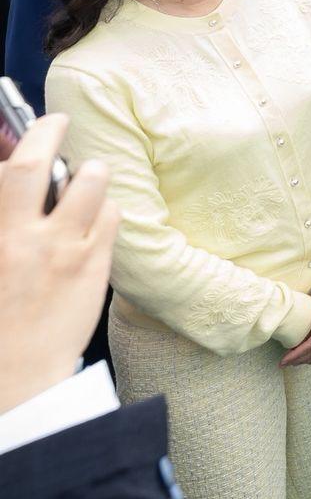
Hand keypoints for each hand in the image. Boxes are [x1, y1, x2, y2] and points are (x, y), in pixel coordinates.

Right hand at [0, 114, 119, 415]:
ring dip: (89, 171)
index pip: (2, 174)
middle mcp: (16, 237)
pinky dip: (107, 208)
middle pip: (32, 164)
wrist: (13, 376)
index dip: (14, 143)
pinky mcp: (93, 265)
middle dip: (45, 131)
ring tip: (86, 176)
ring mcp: (59, 249)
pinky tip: (98, 218)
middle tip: (55, 121)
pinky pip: (112, 215)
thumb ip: (6, 223)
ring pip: (88, 182)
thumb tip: (10, 180)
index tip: (17, 131)